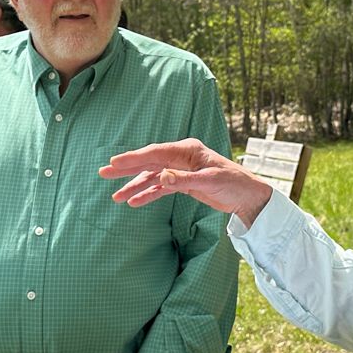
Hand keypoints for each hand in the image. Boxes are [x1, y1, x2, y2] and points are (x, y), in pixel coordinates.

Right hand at [99, 138, 273, 226]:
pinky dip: (148, 195)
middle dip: (126, 169)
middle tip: (103, 173)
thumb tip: (161, 177)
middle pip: (148, 162)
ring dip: (134, 186)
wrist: (248, 196)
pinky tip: (134, 202)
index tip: (114, 163)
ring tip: (115, 197)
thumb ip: (184, 180)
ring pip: (152, 177)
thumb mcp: (210, 181)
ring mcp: (181, 170)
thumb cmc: (234, 183)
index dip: (133, 158)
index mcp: (187, 150)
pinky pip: (161, 188)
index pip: (155, 153)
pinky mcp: (184, 183)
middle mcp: (181, 157)